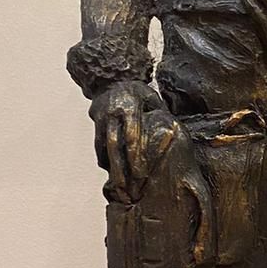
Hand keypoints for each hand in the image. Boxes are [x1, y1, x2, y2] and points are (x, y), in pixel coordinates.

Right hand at [89, 78, 166, 193]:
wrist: (114, 80)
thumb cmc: (139, 93)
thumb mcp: (152, 99)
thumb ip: (159, 117)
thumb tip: (171, 134)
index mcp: (129, 106)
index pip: (131, 135)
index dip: (136, 156)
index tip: (141, 174)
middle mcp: (112, 111)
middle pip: (114, 144)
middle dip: (120, 168)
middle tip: (127, 187)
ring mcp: (101, 116)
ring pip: (103, 146)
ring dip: (110, 167)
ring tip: (119, 185)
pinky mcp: (95, 121)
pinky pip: (97, 143)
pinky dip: (103, 158)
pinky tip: (111, 171)